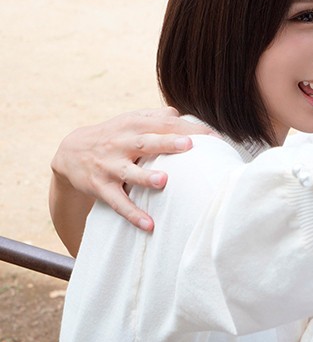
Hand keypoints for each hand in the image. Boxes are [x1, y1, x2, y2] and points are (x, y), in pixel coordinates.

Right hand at [50, 107, 212, 238]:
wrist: (70, 152)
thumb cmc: (114, 135)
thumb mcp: (130, 120)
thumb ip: (156, 117)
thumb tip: (183, 116)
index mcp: (134, 125)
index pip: (164, 124)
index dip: (188, 129)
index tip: (212, 136)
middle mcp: (121, 144)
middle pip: (146, 142)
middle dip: (166, 143)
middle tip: (189, 145)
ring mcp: (110, 166)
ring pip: (129, 172)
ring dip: (146, 177)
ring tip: (163, 181)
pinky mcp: (101, 187)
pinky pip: (118, 203)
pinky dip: (132, 214)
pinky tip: (149, 225)